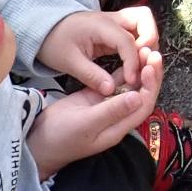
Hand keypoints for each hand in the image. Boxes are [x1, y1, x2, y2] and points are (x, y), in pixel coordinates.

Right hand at [26, 49, 164, 181]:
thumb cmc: (61, 137)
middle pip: (141, 94)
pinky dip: (122, 71)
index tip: (150, 66)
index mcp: (119, 127)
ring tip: (144, 50)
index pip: (143, 105)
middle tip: (153, 53)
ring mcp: (107, 106)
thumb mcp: (86, 123)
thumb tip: (138, 97)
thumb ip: (112, 111)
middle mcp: (118, 116)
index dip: (150, 86)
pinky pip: (114, 83)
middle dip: (149, 75)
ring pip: (129, 87)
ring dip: (138, 70)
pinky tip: (128, 56)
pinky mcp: (96, 98)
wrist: (38, 140)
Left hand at [37, 5, 158, 94]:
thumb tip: (110, 90)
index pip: (127, 40)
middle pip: (144, 18)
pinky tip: (133, 63)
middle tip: (144, 62)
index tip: (132, 80)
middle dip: (150, 38)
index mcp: (100, 25)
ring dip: (147, 40)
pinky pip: (134, 32)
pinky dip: (139, 44)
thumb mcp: (69, 62)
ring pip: (142, 22)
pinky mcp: (114, 29)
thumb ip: (91, 75)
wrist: (44, 29)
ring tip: (141, 63)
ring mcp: (114, 22)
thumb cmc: (54, 43)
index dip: (133, 61)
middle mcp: (112, 19)